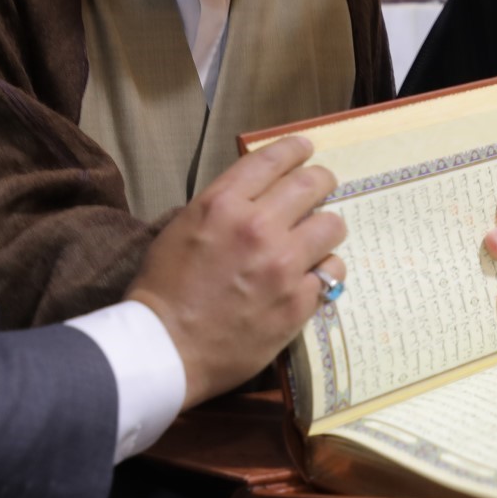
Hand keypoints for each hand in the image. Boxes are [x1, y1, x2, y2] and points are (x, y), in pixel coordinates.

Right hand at [128, 136, 344, 408]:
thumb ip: (223, 208)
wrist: (165, 348)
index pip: (272, 159)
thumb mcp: (183, 230)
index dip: (295, 149)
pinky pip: (332, 271)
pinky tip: (312, 277)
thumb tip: (258, 195)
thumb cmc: (164, 290)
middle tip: (322, 187)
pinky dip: (324, 271)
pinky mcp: (299, 300)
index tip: (306, 149)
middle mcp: (257, 227)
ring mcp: (283, 264)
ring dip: (326, 229)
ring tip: (318, 238)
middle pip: (313, 184)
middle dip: (321, 182)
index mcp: (222, 204)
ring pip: (332, 225)